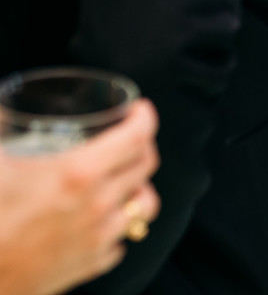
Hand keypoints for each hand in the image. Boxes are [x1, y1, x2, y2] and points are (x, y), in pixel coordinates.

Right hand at [0, 99, 160, 294]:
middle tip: (130, 138)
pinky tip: (101, 220)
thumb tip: (3, 110)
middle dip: (143, 145)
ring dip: (139, 188)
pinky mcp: (90, 265)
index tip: (139, 110)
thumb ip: (5, 129)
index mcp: (78, 175)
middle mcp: (97, 206)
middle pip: (146, 166)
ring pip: (145, 206)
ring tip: (124, 180)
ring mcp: (97, 238)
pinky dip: (117, 227)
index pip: (135, 137)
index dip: (144, 117)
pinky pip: (121, 241)